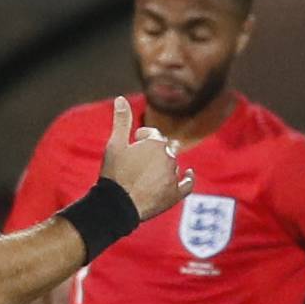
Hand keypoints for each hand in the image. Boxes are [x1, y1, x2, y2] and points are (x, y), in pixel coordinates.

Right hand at [99, 96, 192, 223]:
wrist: (117, 205)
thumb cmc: (115, 173)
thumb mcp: (115, 144)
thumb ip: (121, 120)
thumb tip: (121, 98)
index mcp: (156, 143)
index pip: (154, 134)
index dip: (143, 137)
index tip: (134, 143)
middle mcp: (169, 158)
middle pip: (167, 148)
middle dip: (157, 150)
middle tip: (142, 158)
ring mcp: (173, 177)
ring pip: (174, 165)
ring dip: (165, 164)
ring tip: (149, 172)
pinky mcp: (175, 194)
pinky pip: (187, 184)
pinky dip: (188, 178)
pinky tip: (189, 174)